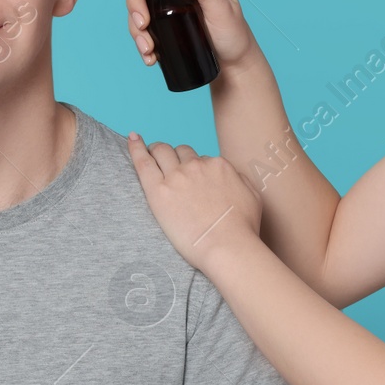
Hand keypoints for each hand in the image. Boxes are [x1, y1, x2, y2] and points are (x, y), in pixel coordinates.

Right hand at [126, 0, 260, 75]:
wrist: (231, 62)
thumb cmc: (233, 33)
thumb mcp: (224, 10)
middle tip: (142, 24)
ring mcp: (169, 0)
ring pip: (139, 0)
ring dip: (136, 25)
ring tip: (148, 49)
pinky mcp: (163, 19)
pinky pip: (142, 22)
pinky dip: (140, 39)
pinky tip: (149, 54)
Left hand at [126, 132, 262, 272]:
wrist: (228, 247)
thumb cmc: (243, 229)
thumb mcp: (252, 196)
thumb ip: (240, 179)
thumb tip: (230, 175)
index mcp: (219, 165)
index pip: (203, 159)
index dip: (197, 169)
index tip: (193, 180)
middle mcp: (197, 166)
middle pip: (182, 152)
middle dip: (176, 157)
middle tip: (169, 165)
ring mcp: (177, 176)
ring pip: (162, 151)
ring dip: (158, 152)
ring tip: (152, 156)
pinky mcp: (158, 191)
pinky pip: (143, 162)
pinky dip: (136, 147)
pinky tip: (132, 138)